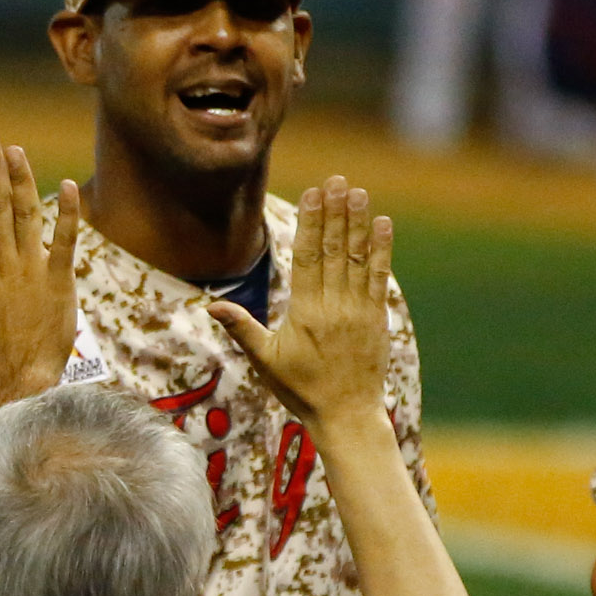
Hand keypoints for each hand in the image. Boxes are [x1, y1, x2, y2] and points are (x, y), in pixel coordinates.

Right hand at [208, 178, 392, 433]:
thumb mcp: (265, 360)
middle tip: (336, 181)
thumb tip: (212, 306)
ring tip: (357, 192)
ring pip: (357, 259)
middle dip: (335, 213)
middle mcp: (334, 307)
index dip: (311, 223)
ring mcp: (359, 311)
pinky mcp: (376, 318)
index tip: (314, 194)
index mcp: (305, 313)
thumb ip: (242, 328)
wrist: (346, 415)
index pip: (308, 258)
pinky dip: (381, 250)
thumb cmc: (300, 389)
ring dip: (358, 223)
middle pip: (334, 251)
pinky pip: (379, 277)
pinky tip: (383, 224)